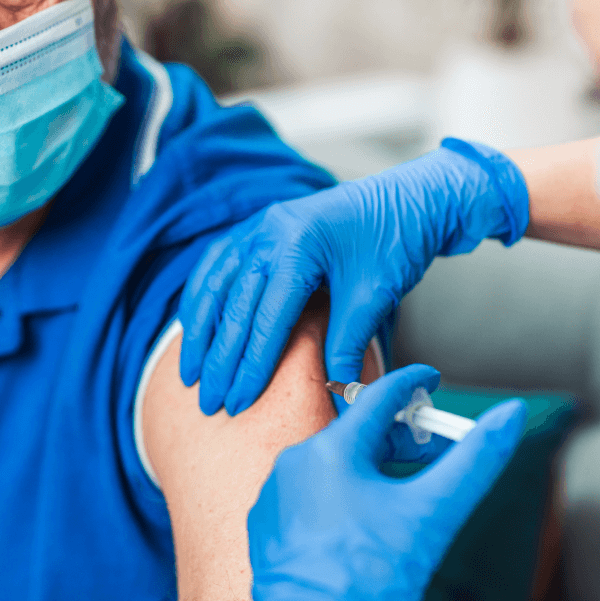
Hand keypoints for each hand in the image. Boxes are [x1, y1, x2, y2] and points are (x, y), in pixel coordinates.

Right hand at [179, 139, 528, 415]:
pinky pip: (216, 265)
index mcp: (297, 245)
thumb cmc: (394, 239)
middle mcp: (268, 232)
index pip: (264, 319)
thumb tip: (337, 399)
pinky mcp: (257, 228)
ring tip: (190, 373)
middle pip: (232, 306)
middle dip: (218, 360)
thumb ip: (347, 349)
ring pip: (213, 284)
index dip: (250, 366)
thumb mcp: (372, 297)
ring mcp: (258, 226)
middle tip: (209, 402)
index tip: (238, 402)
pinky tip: (195, 325)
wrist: (409, 198)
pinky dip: (201, 298)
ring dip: (199, 332)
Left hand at [247, 364, 526, 600]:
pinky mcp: (266, 525)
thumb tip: (510, 415)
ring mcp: (275, 496)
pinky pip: (307, 495)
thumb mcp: (433, 514)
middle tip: (430, 454)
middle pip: (355, 433)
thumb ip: (474, 460)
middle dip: (397, 439)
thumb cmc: (369, 581)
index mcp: (331, 451)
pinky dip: (337, 497)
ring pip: (330, 465)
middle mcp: (294, 463)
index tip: (430, 380)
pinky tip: (359, 523)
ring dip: (367, 469)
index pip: (379, 396)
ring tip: (397, 497)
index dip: (412, 384)